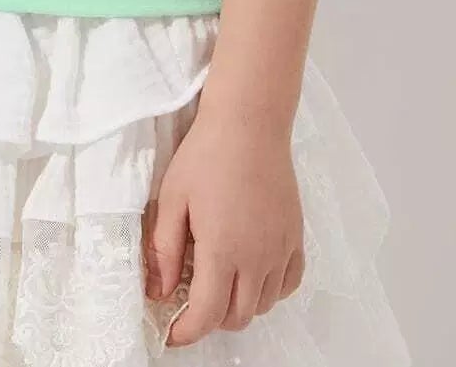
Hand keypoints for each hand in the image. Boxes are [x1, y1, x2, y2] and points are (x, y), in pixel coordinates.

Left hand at [143, 107, 304, 346]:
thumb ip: (165, 251)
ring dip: (239, 305)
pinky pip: (288, 283)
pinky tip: (252, 272)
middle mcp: (257, 258)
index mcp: (223, 251)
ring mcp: (281, 248)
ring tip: (219, 281)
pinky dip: (270, 290)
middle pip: (237, 316)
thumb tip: (159, 293)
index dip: (186, 333)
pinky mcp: (296, 236)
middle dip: (211, 319)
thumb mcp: (172, 199)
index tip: (171, 332)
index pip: (207, 316)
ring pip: (264, 304)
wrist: (249, 123)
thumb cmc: (206, 155)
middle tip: (191, 300)